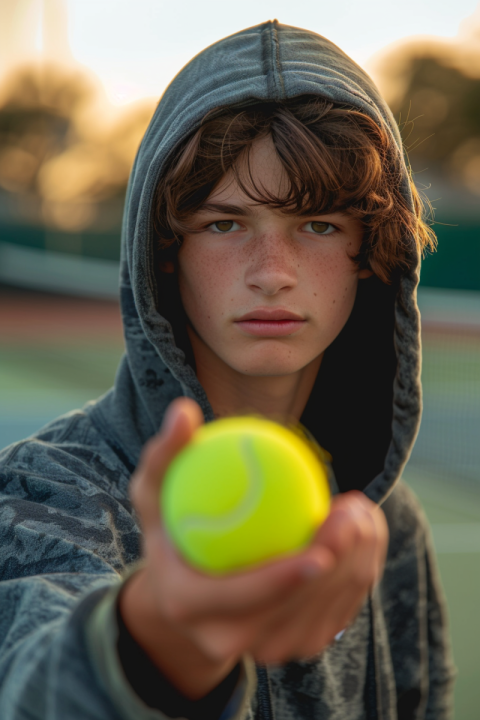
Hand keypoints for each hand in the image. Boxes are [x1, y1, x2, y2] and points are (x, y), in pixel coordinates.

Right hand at [121, 398, 388, 696]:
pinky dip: (357, 572)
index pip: (242, 596)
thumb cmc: (170, 531)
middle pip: (297, 608)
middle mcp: (228, 638)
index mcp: (189, 603)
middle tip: (354, 510)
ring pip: (329, 610)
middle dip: (340, 562)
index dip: (285, 579)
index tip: (320, 547)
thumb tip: (183, 411)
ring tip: (361, 512)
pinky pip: (339, 611)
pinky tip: (361, 534)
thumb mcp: (155, 492)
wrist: (184, 596)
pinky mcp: (295, 646)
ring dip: (357, 560)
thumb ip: (166, 455)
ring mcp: (266, 648)